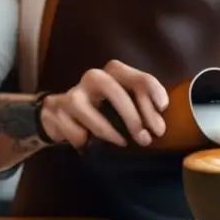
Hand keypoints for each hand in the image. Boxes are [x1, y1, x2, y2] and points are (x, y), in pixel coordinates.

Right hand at [39, 60, 168, 148]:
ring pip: (84, 107)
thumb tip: (159, 127)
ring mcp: (71, 94)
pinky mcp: (55, 111)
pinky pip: (70, 127)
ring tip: (122, 144)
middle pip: (111, 87)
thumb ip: (142, 110)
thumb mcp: (124, 107)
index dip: (152, 90)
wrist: (62, 117)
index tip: (163, 109)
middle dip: (130, 114)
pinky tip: (88, 145)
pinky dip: (81, 138)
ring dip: (106, 129)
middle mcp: (93, 78)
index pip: (136, 76)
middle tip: (146, 137)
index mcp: (114, 74)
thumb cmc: (102, 112)